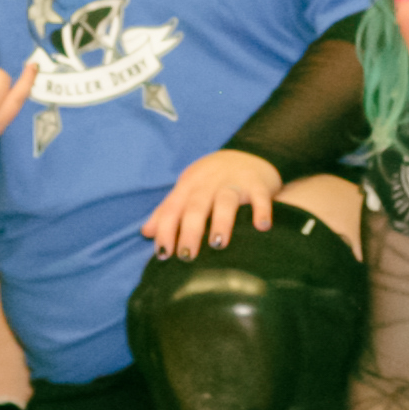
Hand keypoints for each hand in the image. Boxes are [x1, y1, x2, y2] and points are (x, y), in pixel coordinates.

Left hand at [143, 147, 282, 256]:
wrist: (247, 153)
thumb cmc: (211, 179)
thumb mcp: (187, 189)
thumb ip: (168, 210)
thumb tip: (146, 232)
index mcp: (188, 185)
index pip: (172, 208)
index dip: (165, 230)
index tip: (163, 255)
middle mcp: (209, 183)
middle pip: (196, 206)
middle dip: (190, 231)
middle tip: (187, 256)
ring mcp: (233, 182)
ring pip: (225, 200)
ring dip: (221, 221)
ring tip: (218, 244)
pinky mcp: (257, 184)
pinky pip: (259, 196)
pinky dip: (262, 210)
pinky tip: (262, 227)